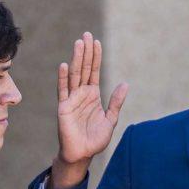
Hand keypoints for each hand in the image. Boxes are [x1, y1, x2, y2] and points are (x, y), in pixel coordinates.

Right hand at [50, 32, 127, 188]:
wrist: (82, 153)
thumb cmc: (95, 139)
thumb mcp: (110, 120)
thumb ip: (116, 102)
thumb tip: (125, 84)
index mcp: (93, 96)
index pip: (94, 72)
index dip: (96, 57)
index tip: (96, 42)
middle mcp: (81, 94)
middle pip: (85, 69)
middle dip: (86, 52)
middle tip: (86, 34)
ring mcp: (72, 99)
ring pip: (75, 75)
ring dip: (77, 59)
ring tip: (79, 43)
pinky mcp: (64, 107)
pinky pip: (64, 90)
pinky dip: (64, 78)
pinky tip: (65, 65)